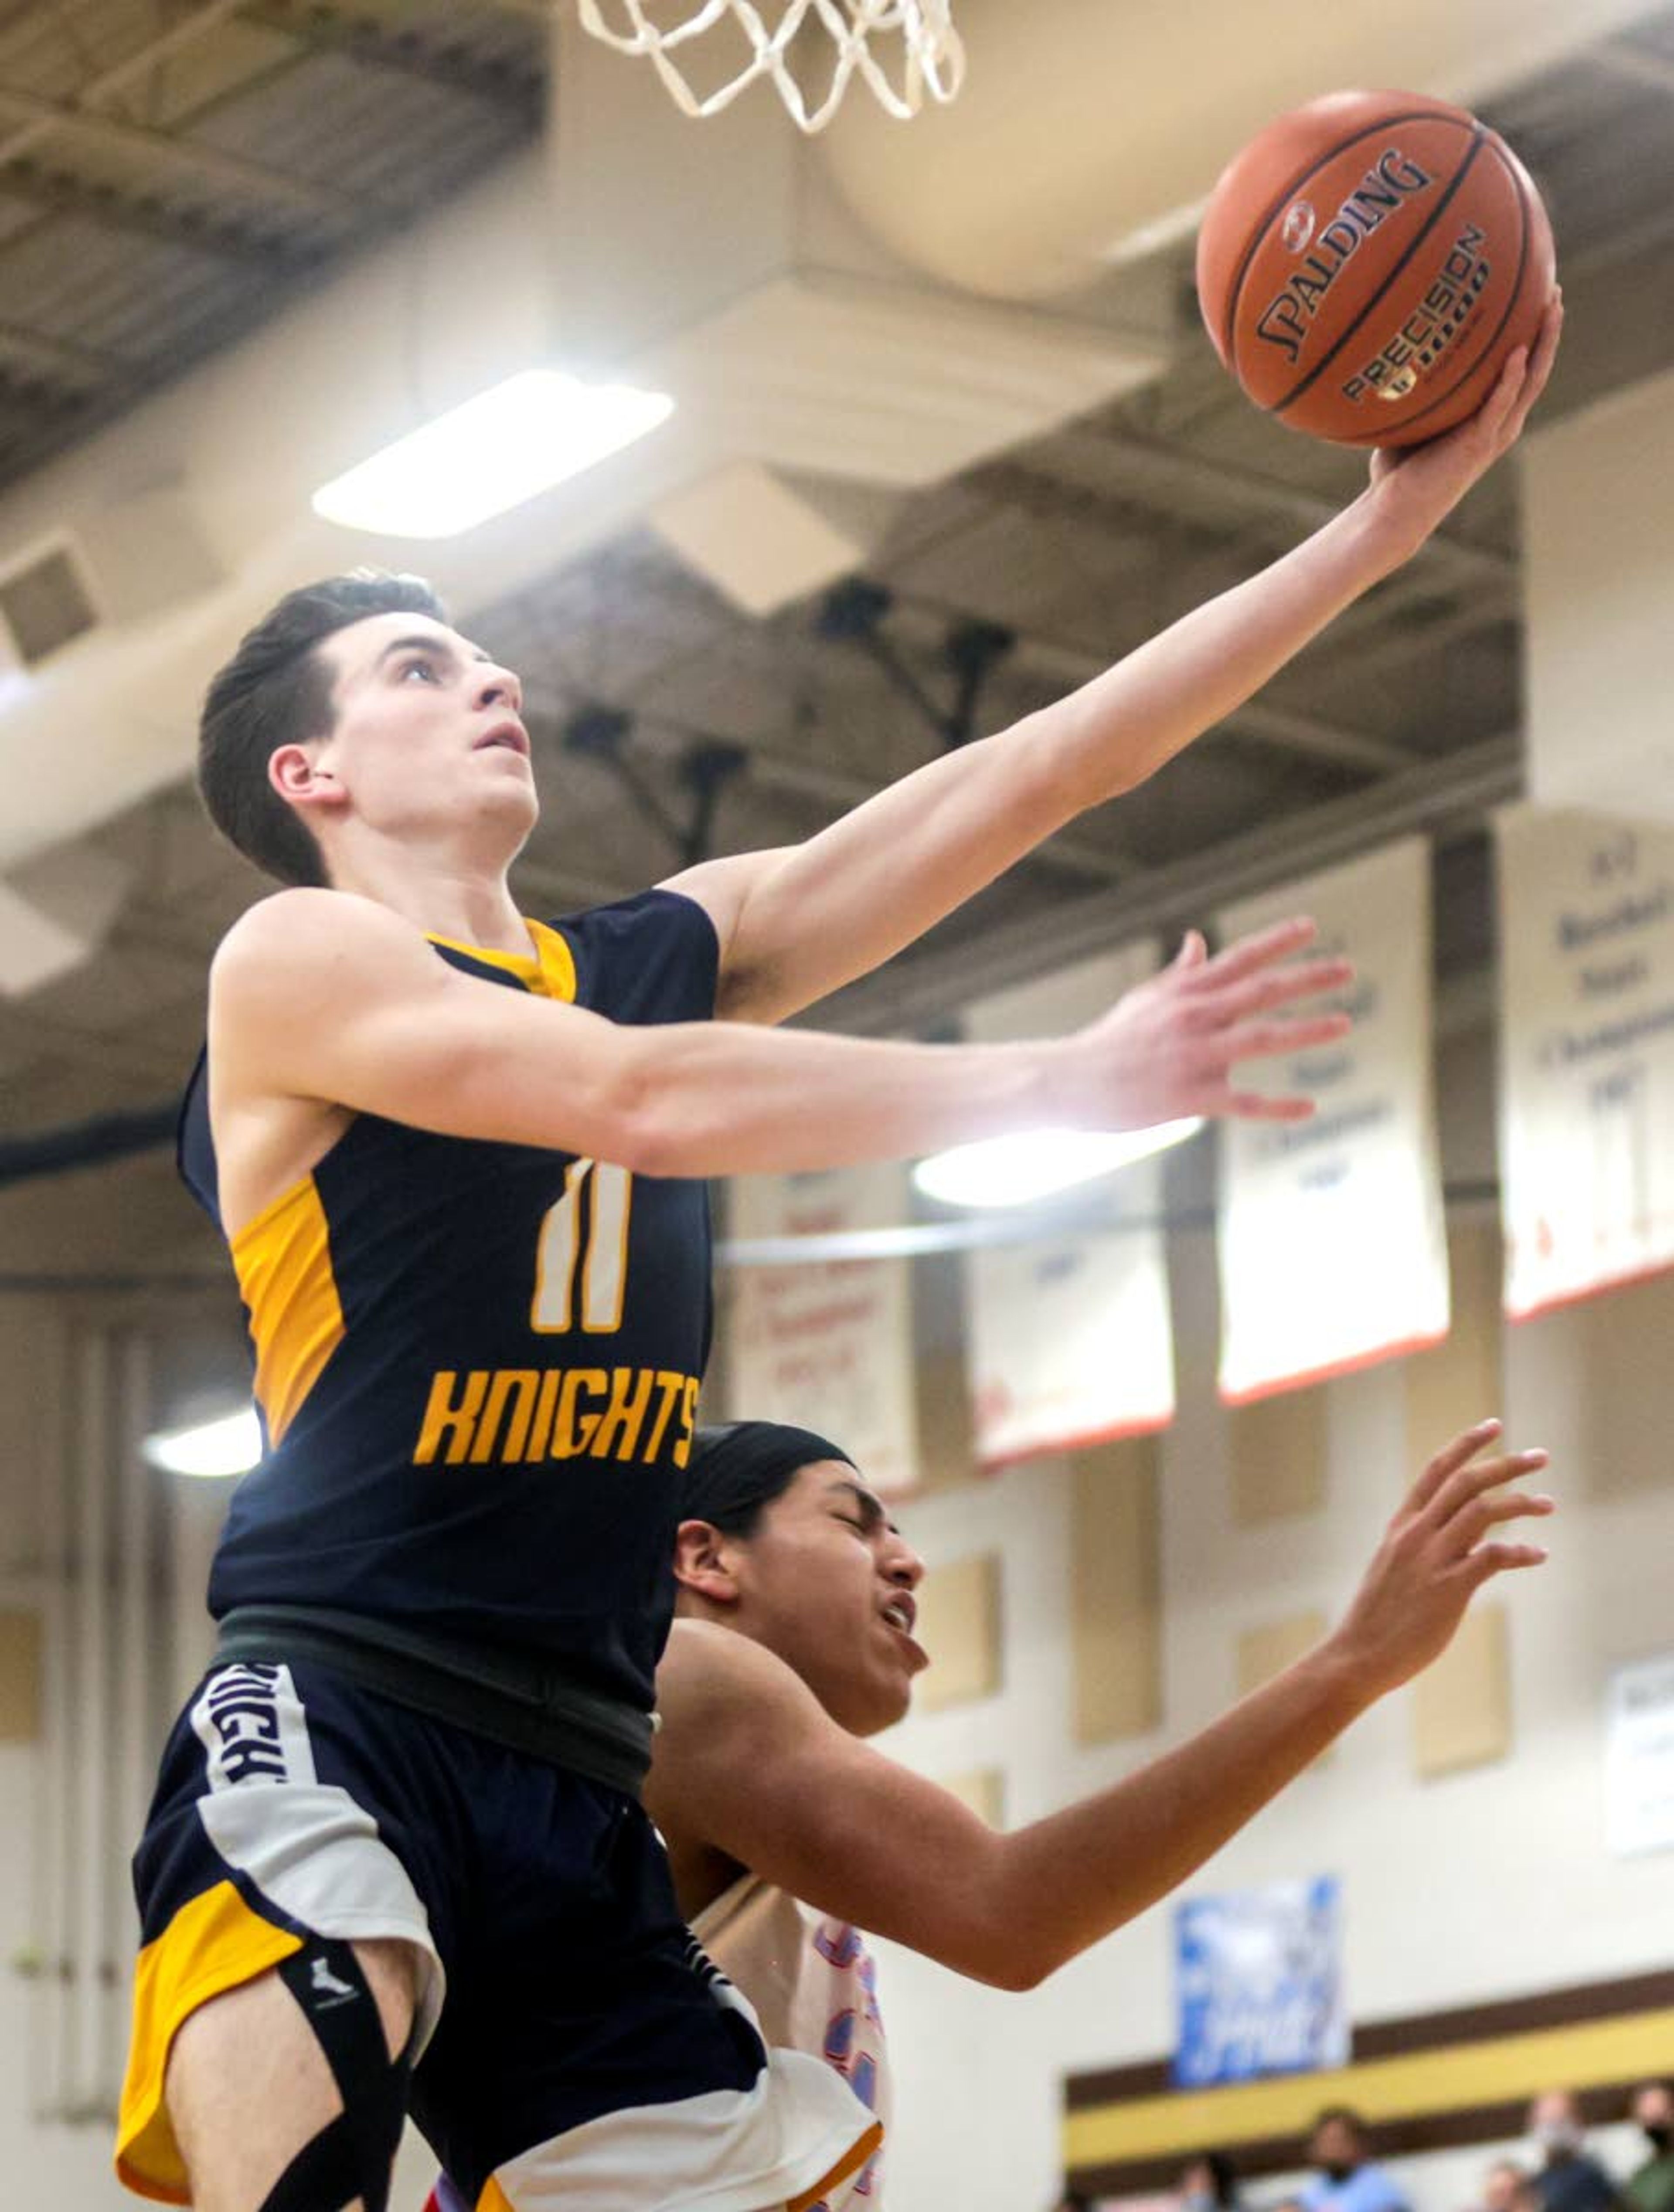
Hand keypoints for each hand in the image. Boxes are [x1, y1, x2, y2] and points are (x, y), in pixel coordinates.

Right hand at [1061, 915, 1353, 1127]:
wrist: (1069, 1082)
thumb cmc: (1110, 1041)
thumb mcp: (1144, 999)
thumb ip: (1179, 973)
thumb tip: (1199, 940)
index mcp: (1185, 993)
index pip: (1239, 959)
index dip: (1276, 941)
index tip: (1311, 927)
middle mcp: (1193, 1018)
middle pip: (1261, 991)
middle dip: (1307, 978)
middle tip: (1347, 970)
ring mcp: (1192, 1057)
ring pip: (1261, 1038)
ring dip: (1306, 1029)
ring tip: (1343, 1023)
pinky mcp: (1188, 1097)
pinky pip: (1242, 1103)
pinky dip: (1277, 1106)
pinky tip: (1309, 1107)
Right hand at [1327, 1419, 1552, 1698]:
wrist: (1358, 1654)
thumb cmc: (1378, 1617)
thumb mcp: (1393, 1566)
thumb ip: (1421, 1544)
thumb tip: (1459, 1532)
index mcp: (1402, 1525)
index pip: (1436, 1470)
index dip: (1466, 1444)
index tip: (1494, 1427)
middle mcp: (1416, 1534)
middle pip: (1466, 1482)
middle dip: (1507, 1465)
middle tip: (1541, 1457)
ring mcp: (1432, 1559)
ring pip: (1482, 1511)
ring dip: (1522, 1502)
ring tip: (1549, 1504)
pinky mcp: (1448, 1588)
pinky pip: (1493, 1558)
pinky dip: (1522, 1553)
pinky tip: (1540, 1555)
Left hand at [1365, 288, 1563, 548]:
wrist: (1393, 510)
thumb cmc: (1397, 470)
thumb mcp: (1412, 419)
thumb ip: (1419, 389)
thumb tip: (1396, 348)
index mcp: (1490, 418)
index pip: (1521, 371)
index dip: (1533, 336)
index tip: (1537, 298)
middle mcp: (1500, 425)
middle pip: (1536, 369)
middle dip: (1548, 330)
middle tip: (1555, 291)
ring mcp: (1493, 435)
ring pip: (1529, 383)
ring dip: (1542, 345)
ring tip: (1550, 310)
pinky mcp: (1478, 445)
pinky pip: (1499, 406)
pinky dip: (1509, 380)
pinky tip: (1517, 354)